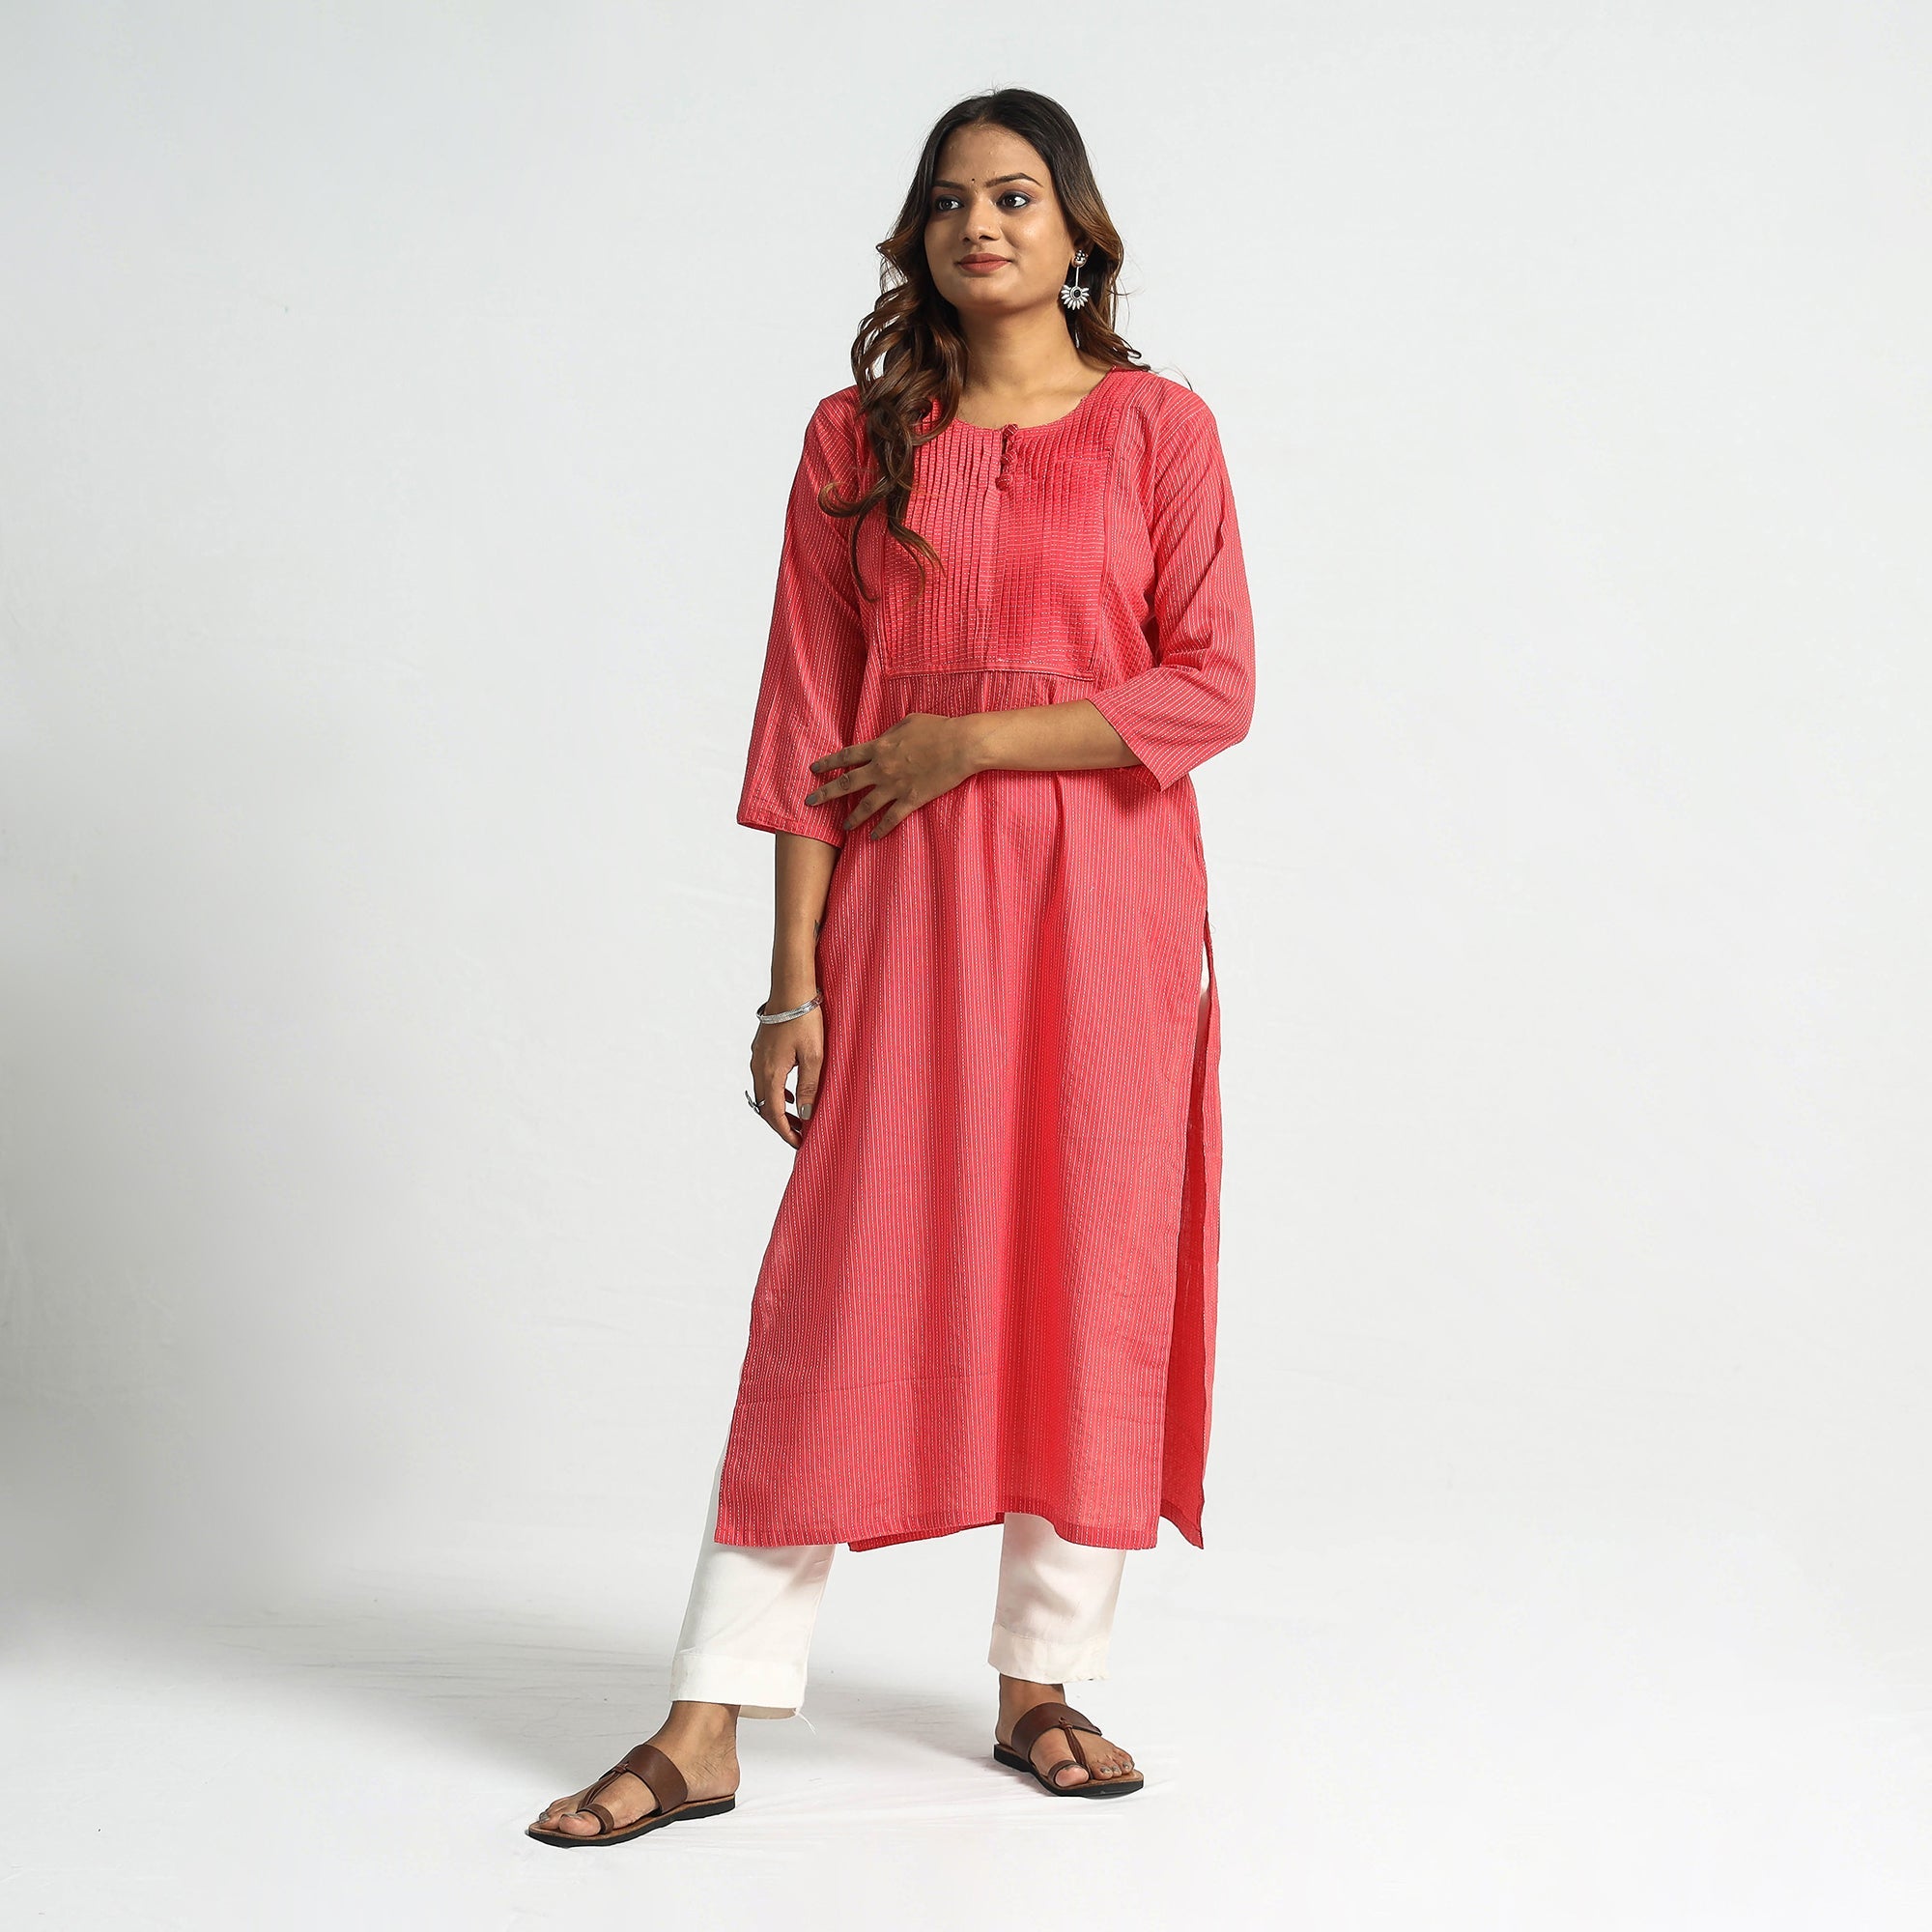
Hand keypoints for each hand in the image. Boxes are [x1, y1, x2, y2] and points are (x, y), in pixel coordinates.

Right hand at [749, 1003, 821, 1149]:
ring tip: (799, 1118)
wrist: (791, 989)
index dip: (786, 1132)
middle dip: (781, 1124)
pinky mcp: (761, 1048)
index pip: (774, 1113)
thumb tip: (807, 1115)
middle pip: (765, 1107)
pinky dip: (777, 1093)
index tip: (799, 1144)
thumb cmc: (805, 1020)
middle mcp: (759, 1067)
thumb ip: (809, 1087)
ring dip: (779, 1109)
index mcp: (771, 1072)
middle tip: (799, 1135)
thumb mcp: (814, 1056)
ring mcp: (757, 1057)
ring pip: (764, 1093)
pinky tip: (791, 1093)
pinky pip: (764, 1079)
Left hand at [805, 712, 982, 837]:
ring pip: (866, 806)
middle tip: (810, 802)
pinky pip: (892, 818)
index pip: (846, 757)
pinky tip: (873, 837)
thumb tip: (882, 739)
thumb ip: (889, 733)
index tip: (813, 770)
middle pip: (847, 783)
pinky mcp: (912, 799)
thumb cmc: (938, 728)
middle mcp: (882, 768)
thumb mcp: (907, 722)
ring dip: (853, 817)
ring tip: (844, 826)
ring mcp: (895, 786)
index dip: (828, 763)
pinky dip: (882, 829)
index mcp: (879, 747)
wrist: (961, 744)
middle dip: (826, 793)